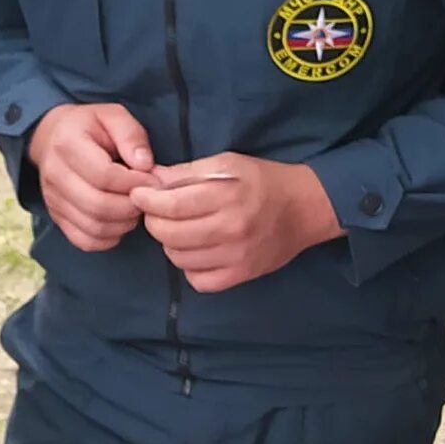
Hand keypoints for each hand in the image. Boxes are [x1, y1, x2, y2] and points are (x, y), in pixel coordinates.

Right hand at [25, 102, 155, 251]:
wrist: (52, 136)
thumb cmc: (89, 126)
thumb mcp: (113, 116)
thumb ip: (131, 136)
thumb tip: (145, 165)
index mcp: (68, 144)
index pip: (104, 175)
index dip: (135, 182)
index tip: (152, 180)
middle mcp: (55, 175)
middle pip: (99, 205)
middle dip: (132, 206)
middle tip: (147, 198)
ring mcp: (53, 200)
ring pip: (94, 227)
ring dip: (123, 224)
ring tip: (135, 208)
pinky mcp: (57, 217)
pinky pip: (85, 241)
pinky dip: (108, 238)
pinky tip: (119, 222)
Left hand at [132, 154, 344, 292]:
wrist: (305, 209)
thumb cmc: (263, 181)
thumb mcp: (228, 163)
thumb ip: (188, 173)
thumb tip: (151, 180)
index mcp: (227, 196)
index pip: (171, 205)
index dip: (146, 200)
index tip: (139, 194)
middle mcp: (231, 229)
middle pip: (169, 234)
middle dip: (154, 221)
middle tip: (157, 212)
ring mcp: (236, 257)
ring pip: (179, 259)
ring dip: (171, 244)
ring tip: (179, 230)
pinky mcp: (241, 275)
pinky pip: (199, 281)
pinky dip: (190, 267)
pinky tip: (197, 252)